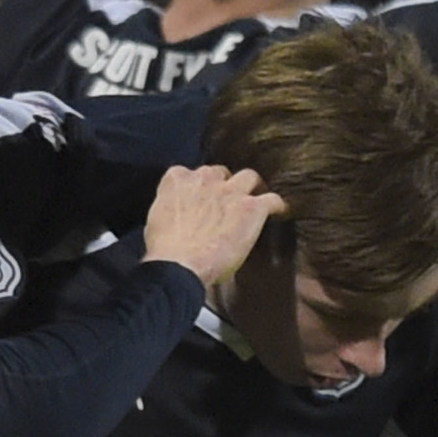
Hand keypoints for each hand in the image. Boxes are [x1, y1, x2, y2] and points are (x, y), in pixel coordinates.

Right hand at [142, 164, 289, 285]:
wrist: (179, 263)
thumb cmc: (165, 250)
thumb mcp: (157, 219)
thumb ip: (170, 207)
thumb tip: (178, 215)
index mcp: (178, 180)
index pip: (191, 174)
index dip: (199, 188)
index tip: (202, 199)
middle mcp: (205, 179)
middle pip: (221, 173)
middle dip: (224, 186)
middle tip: (228, 204)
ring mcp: (230, 191)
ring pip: (249, 177)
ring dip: (251, 188)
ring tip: (254, 202)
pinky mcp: (251, 207)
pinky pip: (272, 199)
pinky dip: (277, 206)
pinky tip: (279, 212)